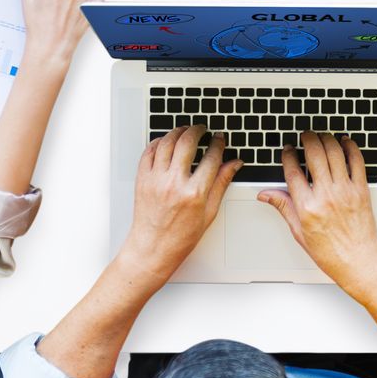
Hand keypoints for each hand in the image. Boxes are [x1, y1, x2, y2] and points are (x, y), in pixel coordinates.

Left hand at [117, 126, 240, 282]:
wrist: (153, 248)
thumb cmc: (180, 237)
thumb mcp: (209, 212)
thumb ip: (221, 183)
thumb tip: (233, 164)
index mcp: (195, 193)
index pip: (211, 157)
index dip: (218, 143)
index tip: (219, 138)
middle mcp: (174, 183)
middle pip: (187, 142)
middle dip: (198, 130)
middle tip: (202, 129)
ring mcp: (156, 180)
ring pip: (166, 142)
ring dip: (178, 131)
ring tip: (185, 130)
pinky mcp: (142, 180)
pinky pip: (148, 152)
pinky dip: (158, 142)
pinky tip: (165, 141)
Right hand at [259, 132, 376, 292]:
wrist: (359, 261)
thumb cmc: (330, 252)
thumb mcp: (299, 232)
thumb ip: (284, 207)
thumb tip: (266, 195)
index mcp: (307, 207)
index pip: (292, 171)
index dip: (287, 155)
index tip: (287, 149)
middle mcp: (326, 195)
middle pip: (314, 154)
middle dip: (307, 139)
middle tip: (305, 135)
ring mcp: (345, 191)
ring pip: (335, 152)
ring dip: (327, 139)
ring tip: (321, 136)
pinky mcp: (362, 189)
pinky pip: (357, 160)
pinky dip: (350, 147)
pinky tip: (344, 142)